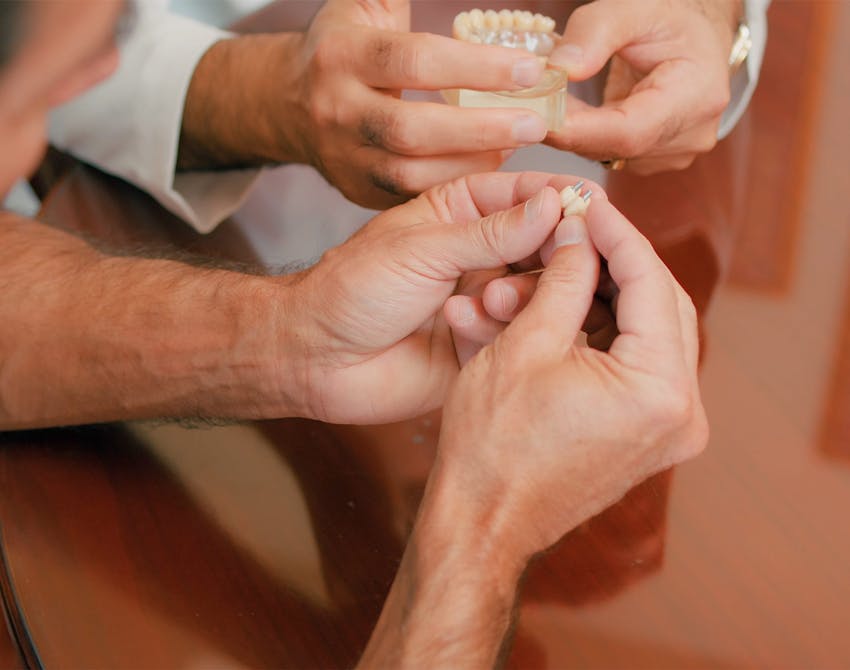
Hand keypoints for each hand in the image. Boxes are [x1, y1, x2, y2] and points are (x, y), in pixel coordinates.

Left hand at [284, 172, 588, 424]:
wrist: (317, 359)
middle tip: (567, 262)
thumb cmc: (353, 290)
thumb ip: (491, 232)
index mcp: (460, 212)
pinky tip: (474, 328)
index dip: (562, 197)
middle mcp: (479, 254)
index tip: (595, 207)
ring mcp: (485, 299)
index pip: (525, 193)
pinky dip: (509, 332)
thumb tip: (555, 205)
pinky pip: (521, 335)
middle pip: (545, 244)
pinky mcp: (484, 344)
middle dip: (555, 253)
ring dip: (528, 295)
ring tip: (497, 302)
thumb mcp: (422, 249)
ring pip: (540, 292)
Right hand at [287, 0, 548, 207]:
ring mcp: (344, 157)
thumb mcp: (368, 5)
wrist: (290, 102)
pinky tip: (488, 167)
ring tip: (517, 146)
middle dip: (480, 129)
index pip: (413, 61)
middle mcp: (338, 110)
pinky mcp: (357, 190)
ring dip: (471, 164)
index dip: (475, 67)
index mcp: (342, 54)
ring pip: (410, 174)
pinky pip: (410, 196)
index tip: (530, 70)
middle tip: (536, 124)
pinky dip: (453, 186)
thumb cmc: (348, 45)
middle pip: (411, 129)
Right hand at [434, 197, 708, 560]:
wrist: (481, 522)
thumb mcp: (525, 344)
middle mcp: (681, 412)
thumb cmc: (493, 444)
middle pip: (657, 305)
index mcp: (660, 391)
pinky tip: (554, 311)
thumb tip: (580, 230)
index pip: (651, 283)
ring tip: (540, 279)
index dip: (617, 234)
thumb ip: (564, 278)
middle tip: (572, 230)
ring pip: (641, 332)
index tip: (588, 202)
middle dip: (609, 263)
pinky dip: (594, 333)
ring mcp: (666, 427)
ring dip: (594, 299)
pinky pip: (630, 363)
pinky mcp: (645, 434)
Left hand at [546, 0, 739, 173]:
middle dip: (568, 128)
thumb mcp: (633, 8)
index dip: (581, 131)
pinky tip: (571, 111)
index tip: (539, 120)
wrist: (694, 36)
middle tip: (530, 105)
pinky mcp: (655, 158)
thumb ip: (594, 32)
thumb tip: (560, 70)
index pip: (630, 131)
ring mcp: (674, 153)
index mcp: (696, 96)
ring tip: (551, 100)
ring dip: (573, 131)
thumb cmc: (669, 18)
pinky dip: (584, 135)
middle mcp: (690, 134)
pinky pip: (609, 153)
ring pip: (607, 154)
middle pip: (615, 147)